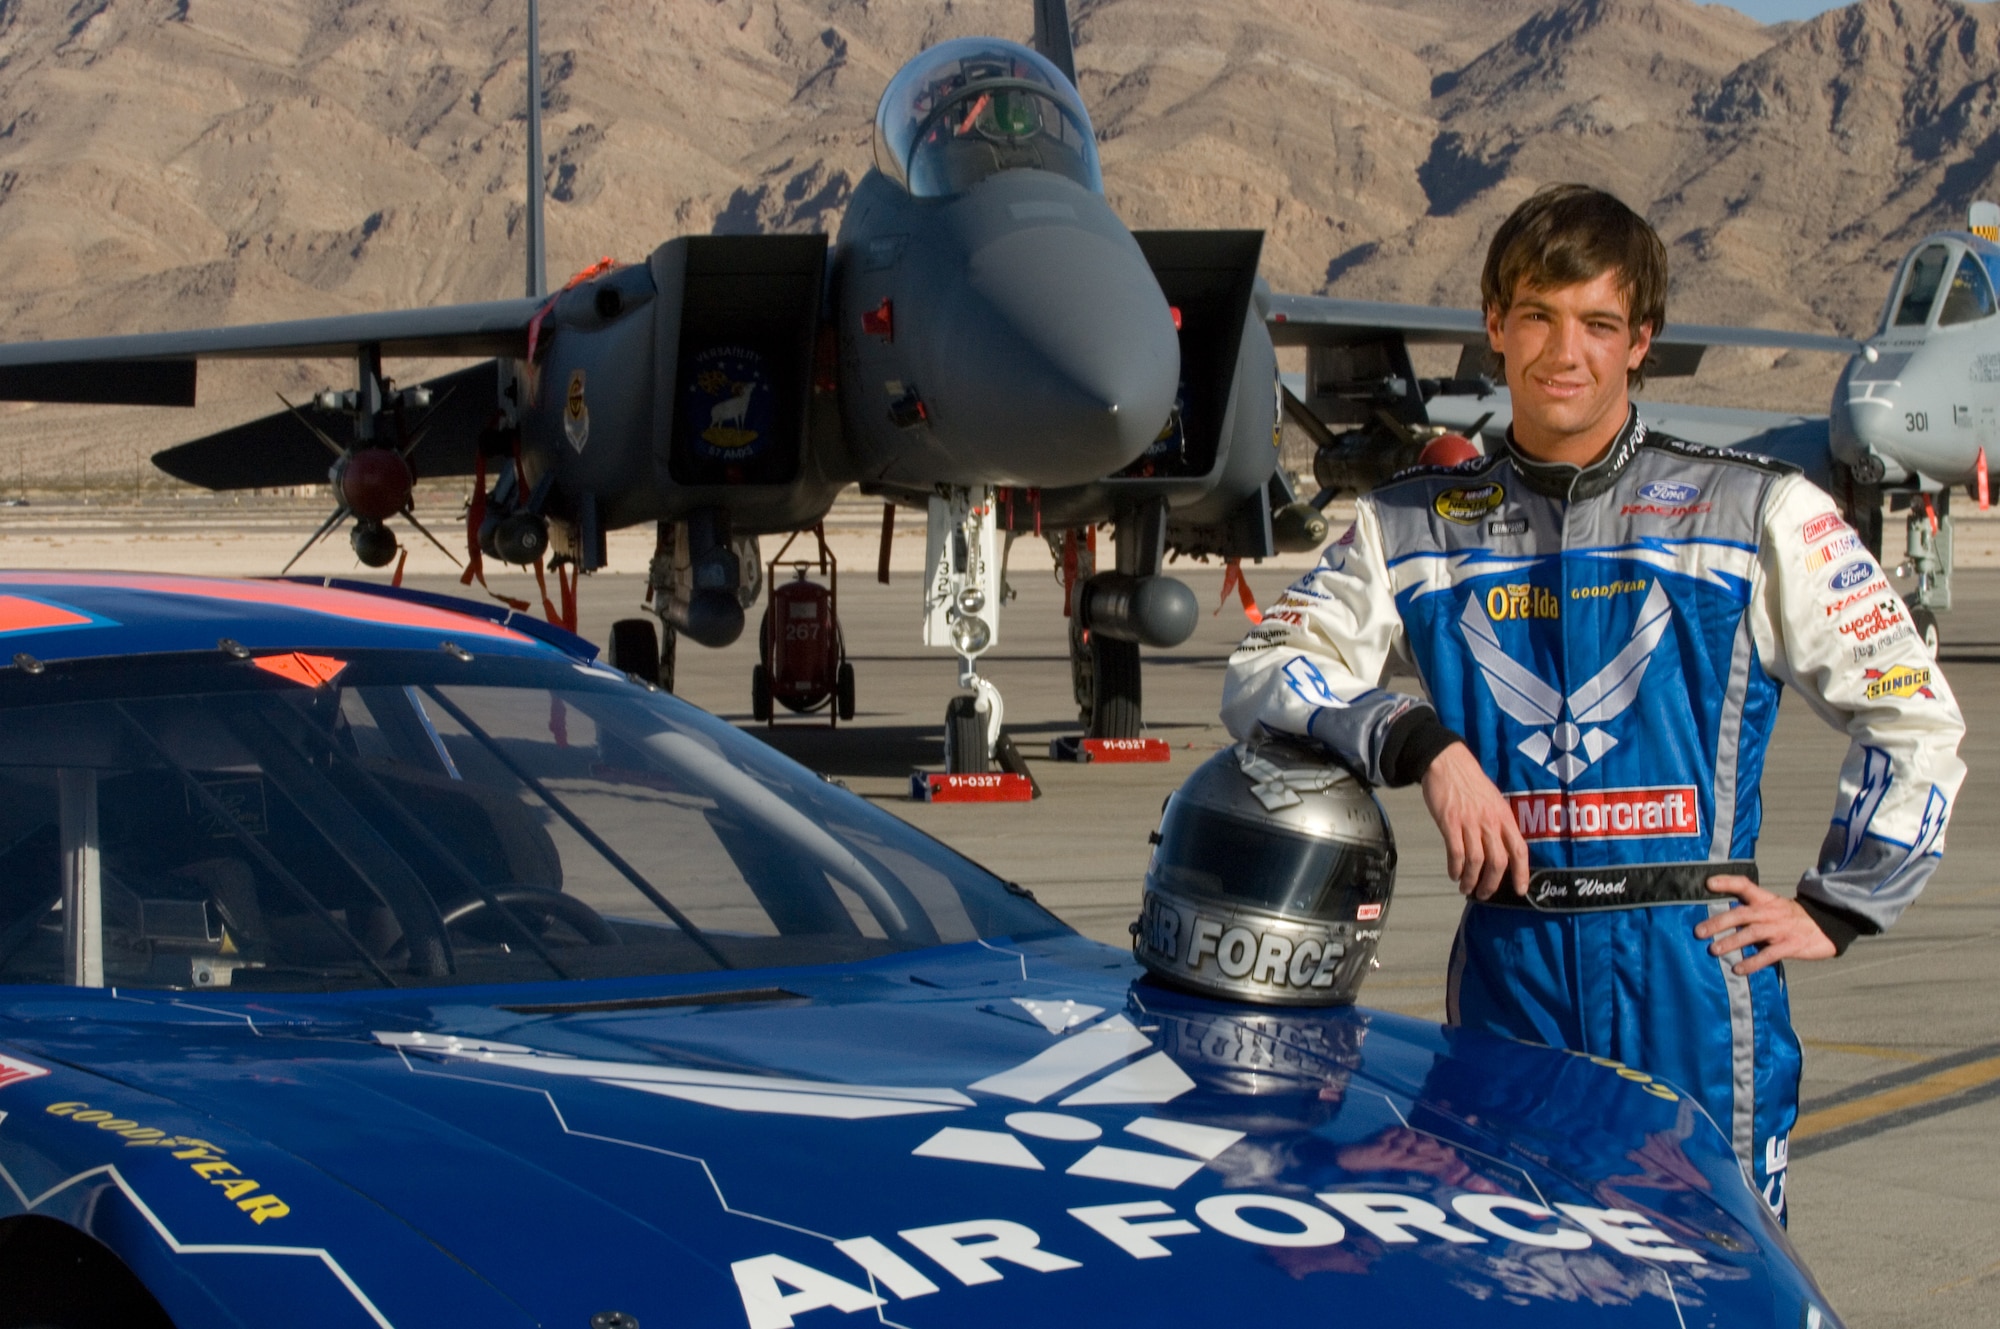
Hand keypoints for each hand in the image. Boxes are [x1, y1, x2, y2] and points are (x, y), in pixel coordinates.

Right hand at [1419, 742, 1529, 899]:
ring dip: (1471, 879)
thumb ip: (1498, 822)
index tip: (1519, 889)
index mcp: (1504, 816)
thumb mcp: (1493, 799)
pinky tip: (1454, 873)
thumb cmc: (1469, 781)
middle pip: (1498, 861)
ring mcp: (1470, 822)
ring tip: (1466, 887)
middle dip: (1492, 883)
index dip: (1521, 873)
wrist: (1447, 762)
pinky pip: (1455, 852)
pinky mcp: (1450, 822)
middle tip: (1484, 894)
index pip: (1519, 849)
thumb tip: (1501, 846)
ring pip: (1476, 861)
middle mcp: (1490, 821)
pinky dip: (1455, 867)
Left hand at [1693, 876, 1836, 975]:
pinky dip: (1753, 962)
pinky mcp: (1791, 945)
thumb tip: (1718, 918)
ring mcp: (1781, 929)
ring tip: (1714, 950)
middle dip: (1719, 922)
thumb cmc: (1791, 918)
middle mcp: (1771, 912)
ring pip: (1753, 933)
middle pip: (1742, 914)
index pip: (1745, 885)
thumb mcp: (1773, 906)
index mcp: (1766, 900)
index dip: (1727, 882)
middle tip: (1699, 931)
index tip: (1708, 883)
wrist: (1828, 926)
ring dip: (1732, 942)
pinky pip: (1769, 954)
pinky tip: (1738, 969)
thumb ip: (1751, 909)